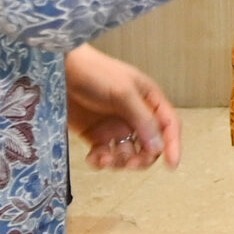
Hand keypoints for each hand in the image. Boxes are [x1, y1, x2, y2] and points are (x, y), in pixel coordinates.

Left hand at [65, 43, 181, 171]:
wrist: (60, 70)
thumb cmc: (95, 72)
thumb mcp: (124, 92)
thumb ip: (143, 119)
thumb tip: (159, 146)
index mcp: (148, 101)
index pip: (168, 125)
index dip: (173, 144)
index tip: (171, 164)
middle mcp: (135, 116)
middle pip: (149, 146)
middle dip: (142, 158)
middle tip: (130, 163)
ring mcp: (115, 127)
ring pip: (128, 155)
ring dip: (119, 162)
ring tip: (105, 158)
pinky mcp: (96, 135)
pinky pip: (105, 156)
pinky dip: (101, 161)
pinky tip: (93, 157)